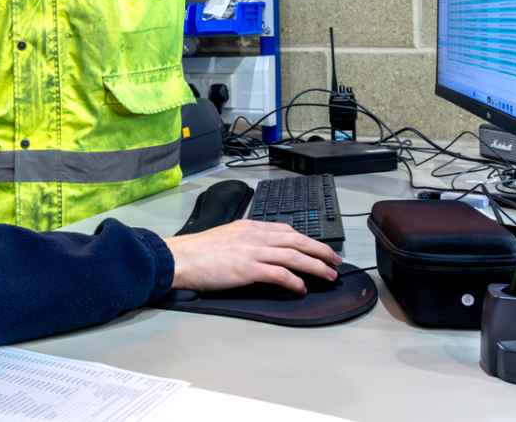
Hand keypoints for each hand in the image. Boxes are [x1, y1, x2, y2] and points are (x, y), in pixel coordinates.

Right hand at [162, 219, 342, 294]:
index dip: (308, 239)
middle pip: (297, 240)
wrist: (180, 258)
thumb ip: (247, 241)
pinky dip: (294, 281)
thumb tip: (264, 253)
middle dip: (320, 251)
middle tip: (335, 261)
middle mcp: (254, 236)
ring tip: (328, 276)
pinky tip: (301, 288)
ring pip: (293, 256)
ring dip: (315, 266)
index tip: (319, 248)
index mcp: (250, 227)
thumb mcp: (227, 236)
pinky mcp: (247, 269)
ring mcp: (252, 251)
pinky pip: (279, 274)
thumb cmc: (198, 252)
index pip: (287, 230)